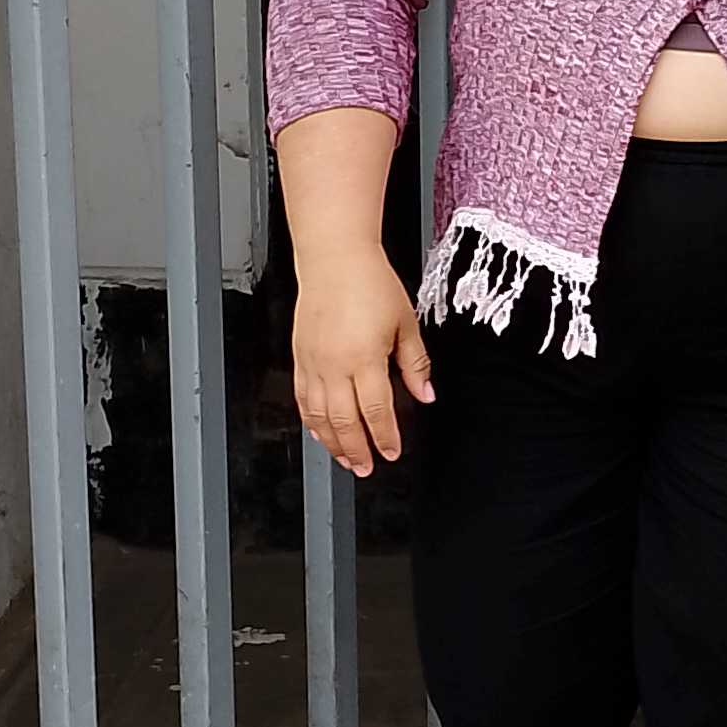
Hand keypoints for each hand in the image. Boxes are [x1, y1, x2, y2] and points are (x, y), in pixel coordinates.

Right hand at [291, 244, 431, 477]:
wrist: (335, 258)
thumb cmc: (370, 283)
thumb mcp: (405, 323)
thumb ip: (416, 364)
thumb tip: (426, 394)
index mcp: (364, 358)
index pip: (376, 411)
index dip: (385, 437)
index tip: (392, 451)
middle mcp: (335, 364)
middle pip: (344, 421)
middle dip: (357, 450)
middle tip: (366, 468)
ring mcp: (313, 362)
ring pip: (318, 416)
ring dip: (332, 442)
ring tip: (344, 459)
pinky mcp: (300, 356)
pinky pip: (301, 398)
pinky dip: (310, 420)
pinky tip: (319, 431)